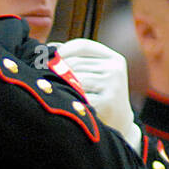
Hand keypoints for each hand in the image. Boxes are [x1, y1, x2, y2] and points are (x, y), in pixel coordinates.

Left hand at [53, 38, 141, 152]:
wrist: (118, 124)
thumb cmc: (99, 94)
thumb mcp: (95, 73)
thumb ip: (76, 58)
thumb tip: (49, 48)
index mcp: (114, 59)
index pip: (82, 45)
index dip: (62, 50)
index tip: (50, 59)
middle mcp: (115, 70)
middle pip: (74, 62)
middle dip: (58, 70)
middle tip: (50, 80)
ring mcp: (113, 86)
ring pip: (73, 78)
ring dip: (62, 85)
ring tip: (60, 92)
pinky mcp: (107, 102)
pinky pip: (77, 95)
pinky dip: (68, 98)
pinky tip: (68, 103)